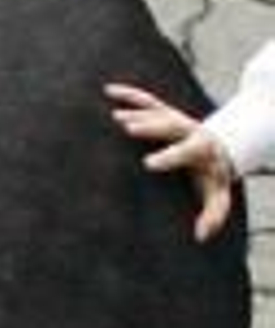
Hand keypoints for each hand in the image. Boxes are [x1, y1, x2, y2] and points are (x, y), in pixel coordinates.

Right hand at [106, 81, 236, 241]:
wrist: (219, 145)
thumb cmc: (212, 175)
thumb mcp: (218, 196)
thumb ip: (213, 215)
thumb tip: (201, 236)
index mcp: (201, 148)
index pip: (187, 150)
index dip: (169, 156)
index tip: (148, 164)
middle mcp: (188, 128)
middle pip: (169, 123)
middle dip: (149, 125)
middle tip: (128, 127)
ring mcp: (175, 117)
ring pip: (156, 110)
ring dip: (135, 111)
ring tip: (115, 116)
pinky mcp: (164, 111)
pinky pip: (146, 99)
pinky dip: (128, 94)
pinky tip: (107, 91)